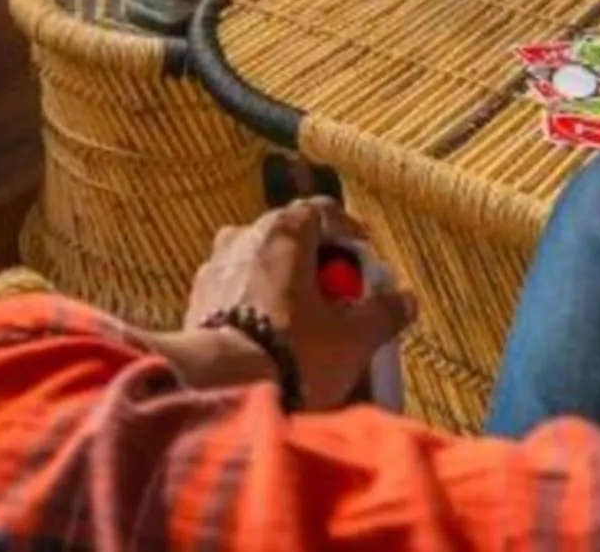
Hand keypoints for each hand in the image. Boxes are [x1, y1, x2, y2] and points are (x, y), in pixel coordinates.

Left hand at [175, 200, 412, 410]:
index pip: (323, 211)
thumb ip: (382, 312)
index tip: (365, 260)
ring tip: (306, 329)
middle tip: (341, 301)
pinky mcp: (195, 303)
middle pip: (291, 241)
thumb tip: (404, 300)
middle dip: (318, 267)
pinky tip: (272, 342)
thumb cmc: (292, 353)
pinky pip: (237, 296)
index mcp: (282, 230)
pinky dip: (257, 310)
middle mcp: (242, 237)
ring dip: (285, 289)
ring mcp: (214, 268)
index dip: (350, 233)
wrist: (219, 389)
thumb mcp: (353, 337)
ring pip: (261, 269)